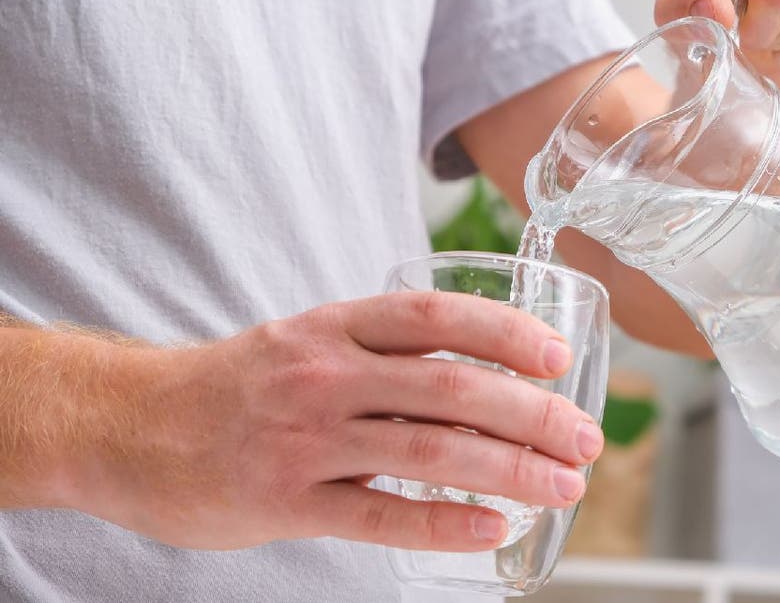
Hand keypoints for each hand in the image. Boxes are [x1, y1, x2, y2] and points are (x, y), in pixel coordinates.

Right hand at [60, 292, 602, 550]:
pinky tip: (491, 527)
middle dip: (530, 412)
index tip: (557, 355)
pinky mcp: (285, 499)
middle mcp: (324, 373)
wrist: (129, 424)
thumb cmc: (239, 383)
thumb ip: (383, 350)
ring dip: (508, 468)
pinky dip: (442, 521)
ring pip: (426, 449)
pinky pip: (378, 514)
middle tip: (584, 436)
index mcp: (334, 325)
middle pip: (449, 386)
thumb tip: (482, 373)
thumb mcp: (306, 340)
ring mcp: (304, 437)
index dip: (505, 331)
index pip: (435, 318)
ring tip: (564, 484)